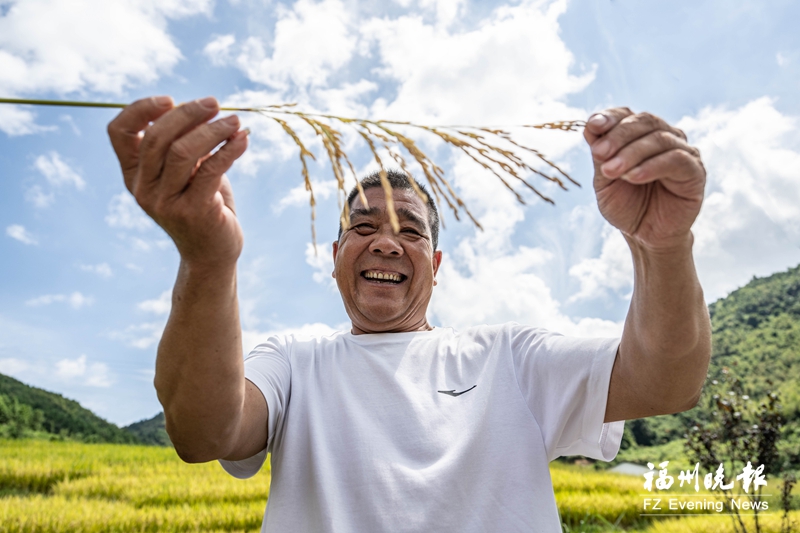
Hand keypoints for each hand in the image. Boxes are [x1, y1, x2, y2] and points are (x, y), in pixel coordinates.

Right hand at [107, 96, 248, 268]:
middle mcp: (143, 189)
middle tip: (215, 104)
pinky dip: (229, 150)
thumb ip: (183, 143)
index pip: (119, 132)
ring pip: (182, 151)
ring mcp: (166, 202)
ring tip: (235, 121)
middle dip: (188, 113)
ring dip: (213, 130)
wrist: (212, 253)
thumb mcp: (185, 172)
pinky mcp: (194, 211)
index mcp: (133, 174)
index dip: (140, 109)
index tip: (170, 99)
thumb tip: (202, 108)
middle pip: (156, 137)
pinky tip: (244, 139)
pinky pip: (211, 170)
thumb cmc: (201, 204)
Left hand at [585, 108, 705, 250]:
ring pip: (659, 139)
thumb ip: (601, 154)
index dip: (611, 117)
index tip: (593, 125)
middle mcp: (664, 137)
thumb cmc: (626, 206)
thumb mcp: (604, 180)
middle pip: (644, 122)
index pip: (627, 115)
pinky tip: (633, 177)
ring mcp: (683, 152)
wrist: (645, 235)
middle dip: (618, 136)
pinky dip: (652, 166)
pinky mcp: (695, 170)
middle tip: (599, 153)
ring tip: (612, 171)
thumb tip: (591, 125)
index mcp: (640, 136)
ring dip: (631, 153)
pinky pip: (676, 159)